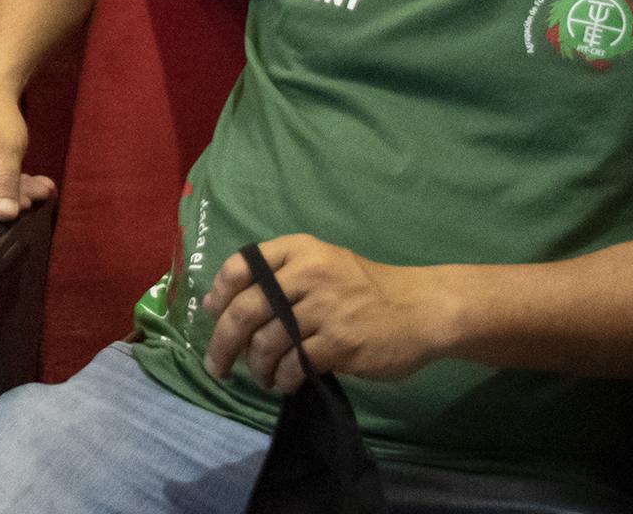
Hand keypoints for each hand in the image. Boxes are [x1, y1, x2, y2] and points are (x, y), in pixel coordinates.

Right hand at [0, 85, 54, 220]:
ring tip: (42, 187)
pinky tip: (30, 184)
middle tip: (43, 192)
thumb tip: (6, 216)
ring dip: (13, 193)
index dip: (0, 204)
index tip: (31, 201)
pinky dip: (4, 187)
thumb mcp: (6, 148)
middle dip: (11, 197)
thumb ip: (5, 182)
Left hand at [202, 236, 456, 393]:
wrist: (420, 308)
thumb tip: (217, 305)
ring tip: (261, 377)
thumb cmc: (362, 288)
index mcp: (297, 250)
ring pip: (267, 342)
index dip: (218, 293)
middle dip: (222, 343)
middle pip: (245, 310)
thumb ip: (276, 277)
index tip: (212, 314)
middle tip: (215, 366)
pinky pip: (295, 365)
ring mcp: (324, 308)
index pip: (241, 266)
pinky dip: (283, 379)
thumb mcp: (321, 263)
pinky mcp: (339, 342)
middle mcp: (306, 274)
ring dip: (256, 367)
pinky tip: (285, 384)